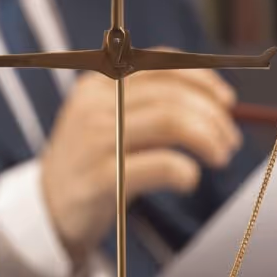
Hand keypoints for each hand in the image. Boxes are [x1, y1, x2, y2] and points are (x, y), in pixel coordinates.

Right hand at [40, 65, 241, 264]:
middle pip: (172, 96)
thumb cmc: (92, 167)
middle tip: (230, 142)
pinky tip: (189, 181)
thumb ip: (150, 108)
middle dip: (213, 117)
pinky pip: (160, 164)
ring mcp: (95, 140)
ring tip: (220, 158)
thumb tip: (217, 103)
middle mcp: (94, 105)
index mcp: (98, 85)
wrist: (47, 211)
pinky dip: (186, 171)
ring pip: (171, 123)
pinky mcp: (100, 177)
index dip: (202, 80)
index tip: (227, 102)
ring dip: (208, 139)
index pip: (160, 65)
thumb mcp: (111, 125)